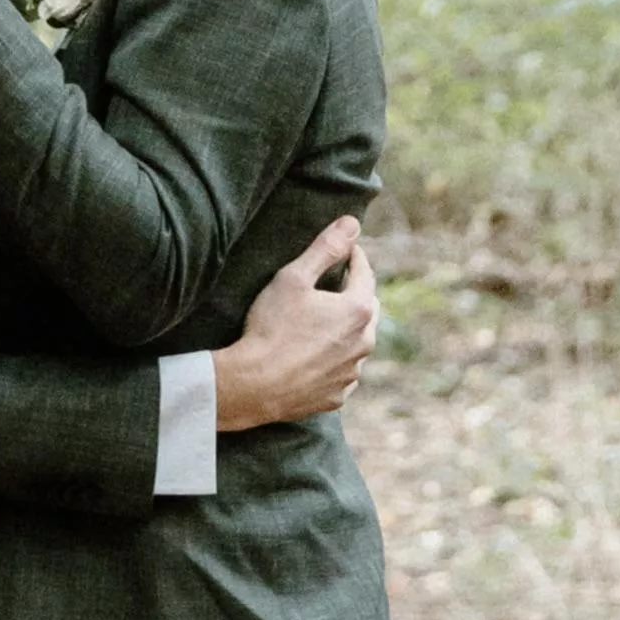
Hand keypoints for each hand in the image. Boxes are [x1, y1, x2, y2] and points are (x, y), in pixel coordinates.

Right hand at [214, 221, 378, 430]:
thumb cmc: (270, 327)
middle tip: (332, 285)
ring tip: (322, 322)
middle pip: (367, 308)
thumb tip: (352, 223)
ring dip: (346, 329)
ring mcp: (352, 372)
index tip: (344, 250)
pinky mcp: (337, 396)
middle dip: (354, 293)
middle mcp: (364, 342)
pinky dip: (335, 360)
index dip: (353, 257)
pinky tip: (315, 356)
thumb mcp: (293, 278)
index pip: (364, 272)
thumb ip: (325, 248)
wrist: (252, 386)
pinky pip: (343, 371)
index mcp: (358, 310)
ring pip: (358, 342)